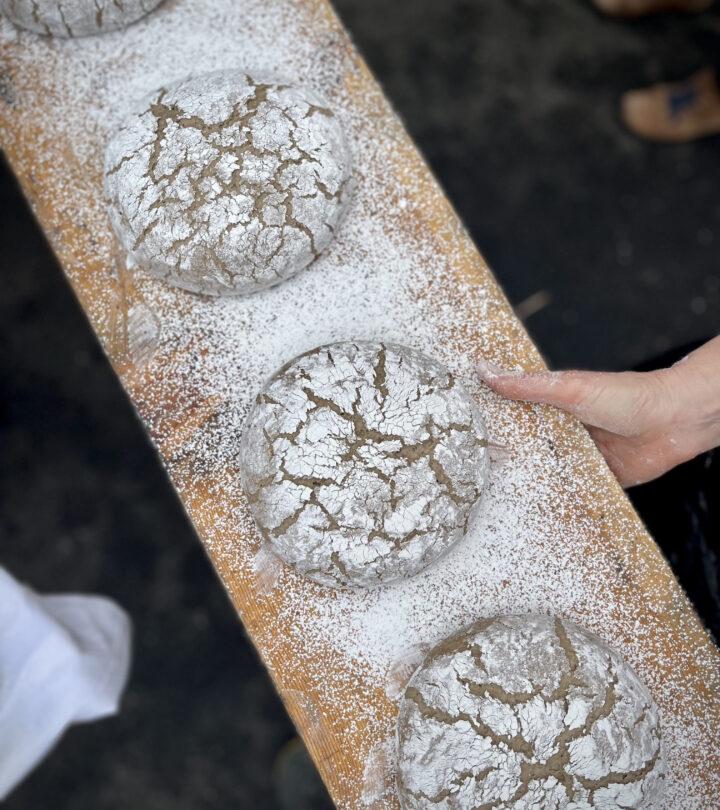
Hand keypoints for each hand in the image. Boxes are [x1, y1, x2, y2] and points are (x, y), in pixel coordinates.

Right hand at [477, 337, 719, 487]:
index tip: (457, 434)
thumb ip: (528, 385)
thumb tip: (486, 370)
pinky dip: (553, 500)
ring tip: (490, 497)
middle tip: (464, 474)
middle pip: (521, 448)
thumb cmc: (628, 396)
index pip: (509, 414)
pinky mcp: (590, 480)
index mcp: (549, 405)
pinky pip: (566, 493)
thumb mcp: (570, 388)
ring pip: (540, 473)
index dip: (486, 423)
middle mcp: (559, 433)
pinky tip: (530, 510)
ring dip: (524, 482)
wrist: (674, 422)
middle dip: (498, 460)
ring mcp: (574, 457)